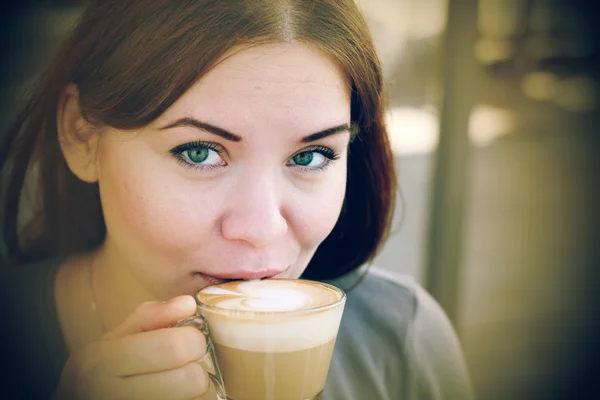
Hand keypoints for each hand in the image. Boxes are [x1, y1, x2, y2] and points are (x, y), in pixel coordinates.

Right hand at [53, 296, 210, 399]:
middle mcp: (111, 393)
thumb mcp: (114, 339)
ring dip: (197, 388)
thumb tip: (187, 304)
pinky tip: (176, 393)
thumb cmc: (100, 371)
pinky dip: (192, 399)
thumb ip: (150, 316)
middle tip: (189, 362)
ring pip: (196, 398)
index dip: (194, 339)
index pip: (173, 347)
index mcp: (103, 360)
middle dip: (198, 366)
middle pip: (191, 378)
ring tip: (179, 380)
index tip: (191, 338)